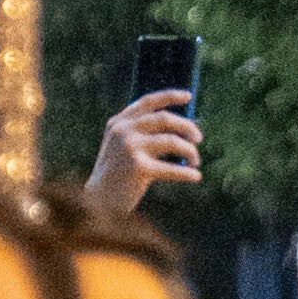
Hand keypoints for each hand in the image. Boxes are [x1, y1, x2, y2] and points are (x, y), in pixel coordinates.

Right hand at [83, 92, 202, 215]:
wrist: (98, 202)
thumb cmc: (118, 176)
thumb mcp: (125, 149)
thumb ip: (146, 135)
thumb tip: (185, 129)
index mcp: (118, 123)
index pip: (148, 102)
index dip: (170, 96)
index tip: (189, 96)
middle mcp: (122, 131)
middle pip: (165, 119)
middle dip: (187, 127)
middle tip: (198, 138)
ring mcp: (129, 148)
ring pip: (172, 141)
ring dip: (190, 151)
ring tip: (196, 161)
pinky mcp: (138, 167)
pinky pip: (172, 168)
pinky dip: (187, 173)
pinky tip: (196, 176)